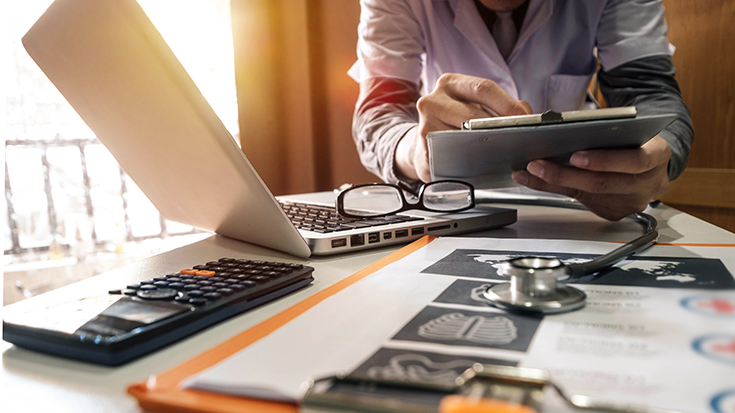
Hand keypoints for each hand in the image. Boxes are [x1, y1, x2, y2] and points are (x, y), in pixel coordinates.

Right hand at [396, 73, 530, 181]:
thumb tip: (525, 111)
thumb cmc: (454, 123)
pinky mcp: (423, 149)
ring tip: (501, 151)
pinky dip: (470, 160)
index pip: (483, 88)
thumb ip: (499, 105)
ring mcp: (425, 125)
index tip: (526, 118)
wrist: (425, 144)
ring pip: (463, 137)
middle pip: (474, 114)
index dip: (507, 104)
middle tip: (518, 138)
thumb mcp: (474, 105)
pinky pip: (453, 156)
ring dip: (486, 146)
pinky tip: (480, 163)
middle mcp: (433, 100)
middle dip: (499, 127)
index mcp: (450, 83)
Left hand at [512, 136, 671, 220]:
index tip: (574, 156)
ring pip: (589, 195)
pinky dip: (556, 190)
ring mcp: (633, 201)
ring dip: (554, 183)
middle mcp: (650, 183)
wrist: (650, 159)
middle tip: (536, 165)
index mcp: (658, 155)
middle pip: (604, 183)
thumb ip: (605, 131)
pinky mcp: (616, 212)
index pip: (634, 161)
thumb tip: (558, 129)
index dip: (604, 161)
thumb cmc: (634, 139)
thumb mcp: (628, 130)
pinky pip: (583, 202)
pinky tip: (537, 181)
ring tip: (528, 172)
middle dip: (566, 174)